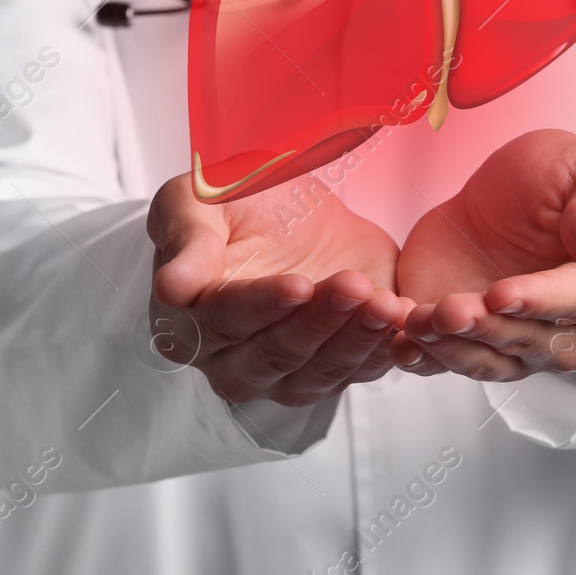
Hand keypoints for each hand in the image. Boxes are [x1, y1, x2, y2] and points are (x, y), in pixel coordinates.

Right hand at [146, 173, 408, 407]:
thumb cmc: (232, 202)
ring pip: (320, 371)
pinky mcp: (336, 367)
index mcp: (189, 321)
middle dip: (317, 322)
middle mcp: (233, 360)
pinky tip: (403, 320)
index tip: (297, 284)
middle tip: (350, 285)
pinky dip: (385, 349)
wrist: (289, 211)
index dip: (261, 306)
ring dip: (355, 339)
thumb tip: (172, 287)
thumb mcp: (195, 201)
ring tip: (384, 303)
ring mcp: (287, 372)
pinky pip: (361, 370)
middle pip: (275, 355)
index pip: (223, 322)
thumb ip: (186, 240)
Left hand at [393, 129, 575, 382]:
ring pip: (489, 362)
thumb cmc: (555, 179)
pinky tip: (401, 345)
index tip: (502, 293)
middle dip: (487, 328)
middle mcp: (569, 330)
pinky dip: (424, 359)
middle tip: (449, 309)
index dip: (541, 301)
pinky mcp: (469, 346)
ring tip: (417, 320)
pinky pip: (449, 364)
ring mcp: (517, 345)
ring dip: (451, 347)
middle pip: (531, 342)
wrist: (493, 197)